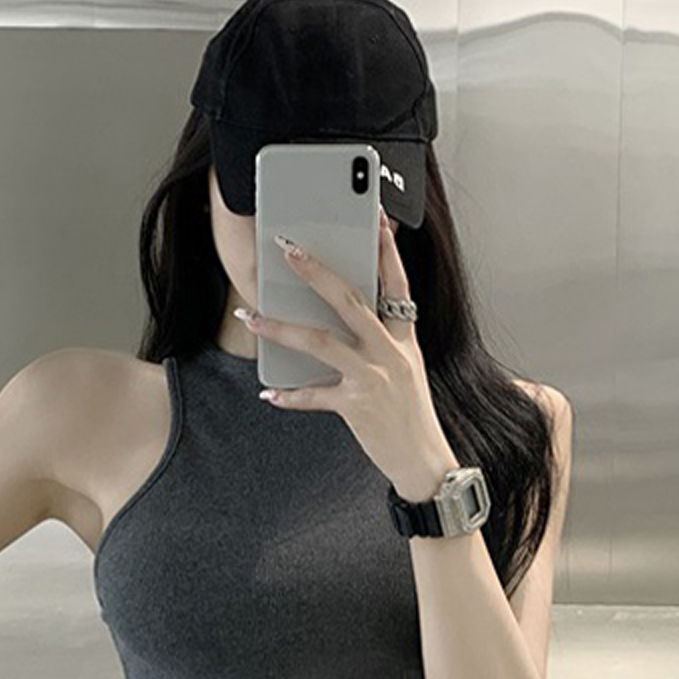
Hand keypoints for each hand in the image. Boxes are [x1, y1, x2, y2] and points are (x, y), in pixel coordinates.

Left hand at [236, 208, 455, 495]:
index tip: (374, 217)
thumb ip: (381, 345)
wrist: (425, 461)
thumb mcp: (406, 371)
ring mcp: (373, 378)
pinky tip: (270, 396)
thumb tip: (340, 327)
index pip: (397, 284)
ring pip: (321, 342)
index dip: (386, 249)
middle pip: (350, 300)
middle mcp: (390, 352)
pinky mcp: (357, 406)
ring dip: (282, 328)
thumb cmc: (411, 417)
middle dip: (317, 272)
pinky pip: (314, 395)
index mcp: (404, 339)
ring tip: (253, 318)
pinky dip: (290, 396)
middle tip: (289, 250)